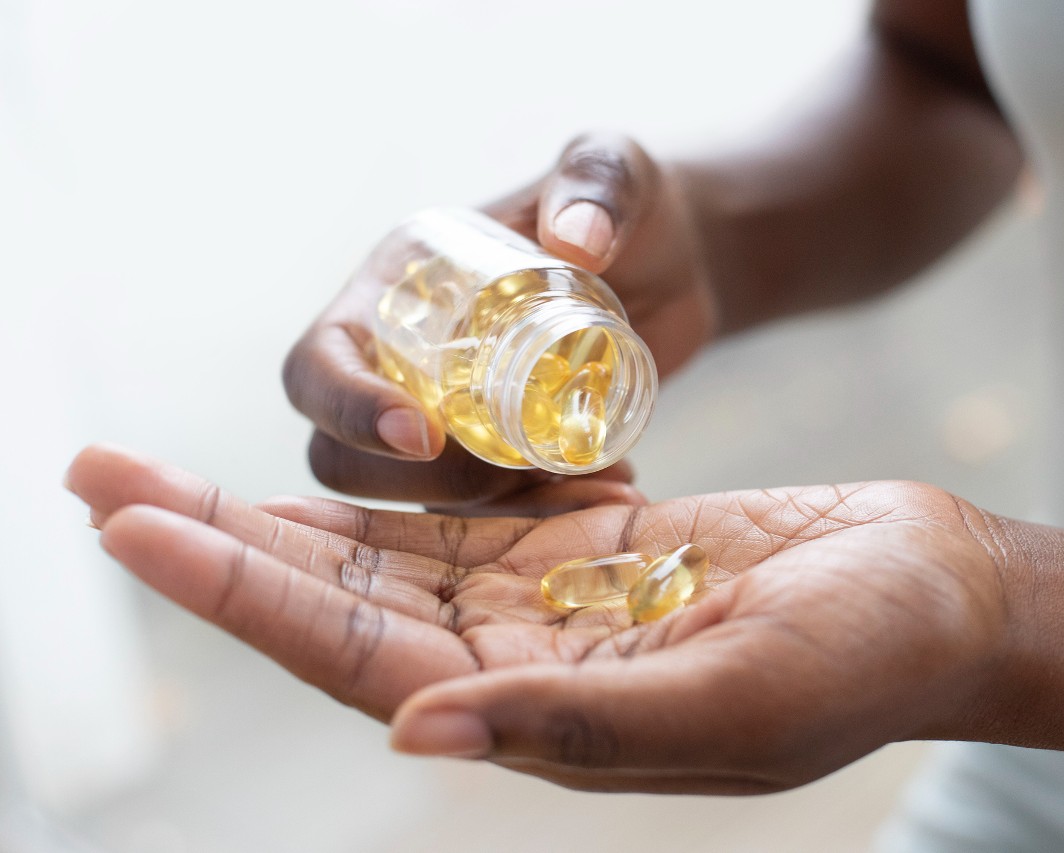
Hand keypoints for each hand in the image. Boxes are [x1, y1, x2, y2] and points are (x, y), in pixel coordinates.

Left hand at [67, 444, 1007, 793]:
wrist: (931, 594)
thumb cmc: (863, 655)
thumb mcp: (734, 699)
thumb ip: (578, 719)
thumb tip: (413, 728)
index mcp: (543, 714)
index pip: (353, 655)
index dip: (239, 593)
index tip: (135, 523)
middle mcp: (523, 664)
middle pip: (336, 602)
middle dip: (215, 543)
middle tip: (96, 479)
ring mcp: (550, 602)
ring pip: (380, 556)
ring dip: (272, 512)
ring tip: (167, 470)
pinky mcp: (584, 545)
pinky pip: (455, 518)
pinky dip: (380, 489)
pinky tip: (318, 463)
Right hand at [283, 134, 715, 511]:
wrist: (678, 265)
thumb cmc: (631, 206)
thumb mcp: (618, 174)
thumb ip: (599, 185)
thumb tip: (577, 241)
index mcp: (395, 286)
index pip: (319, 363)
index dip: (348, 408)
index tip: (426, 436)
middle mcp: (403, 357)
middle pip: (346, 455)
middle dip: (425, 483)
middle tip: (521, 474)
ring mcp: (449, 414)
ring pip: (420, 498)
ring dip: (495, 512)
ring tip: (590, 486)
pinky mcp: (498, 456)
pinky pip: (490, 512)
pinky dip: (542, 517)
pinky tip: (612, 488)